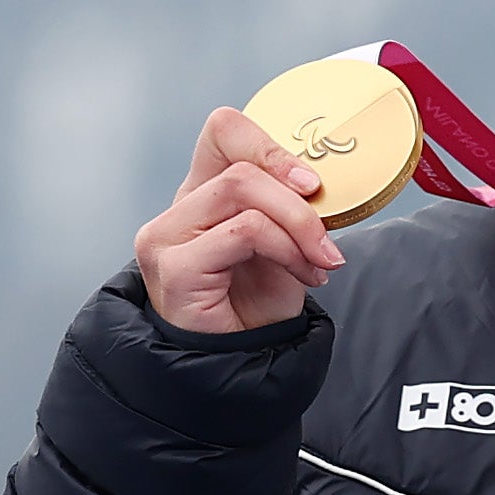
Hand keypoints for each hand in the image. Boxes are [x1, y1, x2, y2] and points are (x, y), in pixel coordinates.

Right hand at [135, 107, 345, 333]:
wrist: (240, 364)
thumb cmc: (257, 305)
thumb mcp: (284, 242)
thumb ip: (289, 205)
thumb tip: (322, 180)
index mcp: (202, 192)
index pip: (224, 131)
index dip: (270, 146)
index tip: (311, 183)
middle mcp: (178, 209)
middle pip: (241, 165)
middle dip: (299, 200)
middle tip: (327, 238)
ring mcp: (167, 237)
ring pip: (242, 190)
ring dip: (297, 226)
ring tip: (319, 262)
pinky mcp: (174, 268)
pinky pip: (244, 231)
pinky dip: (287, 249)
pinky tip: (304, 276)